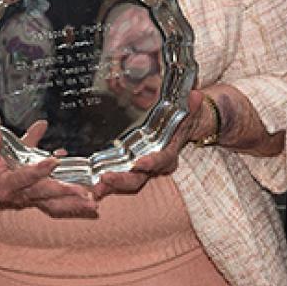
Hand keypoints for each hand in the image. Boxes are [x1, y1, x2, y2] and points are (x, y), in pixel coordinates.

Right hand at [0, 120, 97, 216]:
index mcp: (2, 185)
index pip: (22, 178)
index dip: (38, 171)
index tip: (54, 161)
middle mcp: (15, 196)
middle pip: (42, 195)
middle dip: (65, 193)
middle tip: (85, 192)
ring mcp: (25, 198)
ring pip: (52, 204)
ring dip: (73, 205)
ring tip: (94, 206)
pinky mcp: (34, 196)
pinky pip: (54, 202)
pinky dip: (71, 202)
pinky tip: (89, 200)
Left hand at [91, 87, 211, 199]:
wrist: (186, 122)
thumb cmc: (184, 114)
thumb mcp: (190, 106)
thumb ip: (192, 103)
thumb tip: (196, 97)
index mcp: (170, 149)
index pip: (162, 159)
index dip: (152, 162)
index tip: (140, 163)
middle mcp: (156, 163)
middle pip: (140, 177)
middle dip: (122, 180)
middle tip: (105, 179)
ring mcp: (142, 166)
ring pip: (127, 180)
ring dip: (110, 185)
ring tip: (94, 188)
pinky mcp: (131, 165)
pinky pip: (118, 175)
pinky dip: (105, 182)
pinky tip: (90, 184)